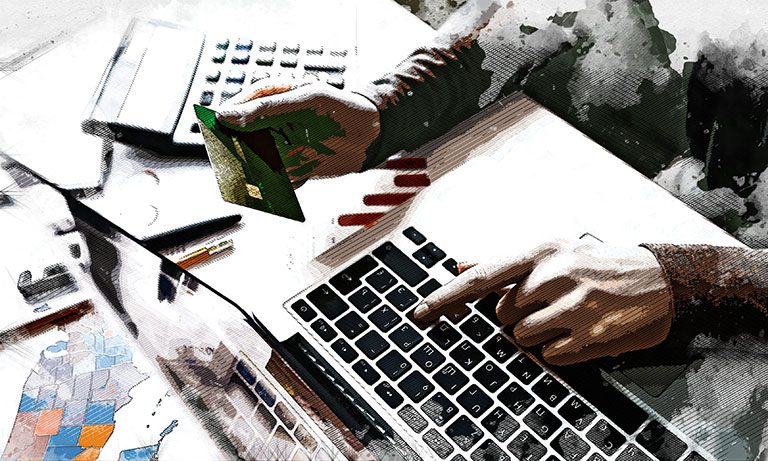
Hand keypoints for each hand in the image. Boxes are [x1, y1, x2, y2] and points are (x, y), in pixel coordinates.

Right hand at [216, 79, 379, 185]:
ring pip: (256, 161)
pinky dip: (275, 186)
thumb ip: (270, 108)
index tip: (216, 131)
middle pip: (241, 138)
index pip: (236, 107)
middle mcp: (271, 123)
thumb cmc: (342, 109)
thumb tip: (229, 115)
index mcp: (271, 98)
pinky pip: (275, 179)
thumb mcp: (307, 102)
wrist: (370, 136)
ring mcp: (279, 146)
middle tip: (235, 159)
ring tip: (257, 178)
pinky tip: (280, 187)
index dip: (224, 120)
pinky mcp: (290, 167)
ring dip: (256, 171)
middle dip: (238, 150)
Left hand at [414, 240, 674, 364]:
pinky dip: (559, 349)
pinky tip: (580, 331)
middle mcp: (555, 275)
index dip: (447, 297)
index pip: (483, 277)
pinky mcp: (591, 335)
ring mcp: (574, 306)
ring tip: (567, 316)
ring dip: (537, 334)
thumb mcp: (556, 252)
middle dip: (516, 316)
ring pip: (521, 337)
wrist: (664, 280)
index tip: (419, 313)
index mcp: (543, 251)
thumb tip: (461, 265)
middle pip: (502, 315)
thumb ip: (508, 264)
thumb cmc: (602, 265)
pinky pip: (550, 355)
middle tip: (548, 305)